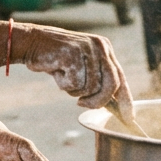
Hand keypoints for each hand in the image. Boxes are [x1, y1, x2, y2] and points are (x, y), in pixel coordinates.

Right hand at [15, 23, 130, 108]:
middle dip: (98, 101)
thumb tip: (113, 105)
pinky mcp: (73, 54)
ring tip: (63, 78)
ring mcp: (87, 49)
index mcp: (105, 48)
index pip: (121, 78)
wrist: (32, 42)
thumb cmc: (57, 59)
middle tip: (82, 104)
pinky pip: (75, 83)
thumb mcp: (82, 67)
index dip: (125, 101)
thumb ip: (97, 80)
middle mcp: (100, 46)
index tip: (128, 118)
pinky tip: (56, 72)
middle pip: (112, 85)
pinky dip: (64, 85)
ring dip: (74, 90)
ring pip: (92, 87)